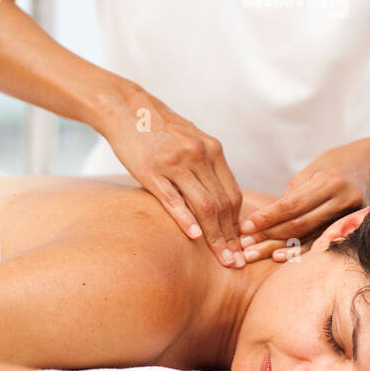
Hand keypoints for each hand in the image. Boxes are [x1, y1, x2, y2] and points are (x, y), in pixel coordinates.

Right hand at [97, 87, 245, 267]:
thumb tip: (222, 198)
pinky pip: (173, 199)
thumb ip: (208, 165)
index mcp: (212, 150)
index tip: (243, 245)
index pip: (233, 194)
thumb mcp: (192, 140)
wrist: (126, 108)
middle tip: (237, 262)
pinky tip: (195, 237)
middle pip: (223, 204)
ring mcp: (176, 163)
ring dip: (215, 236)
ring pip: (204, 206)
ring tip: (222, 259)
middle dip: (231, 237)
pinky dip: (186, 220)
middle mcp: (199, 155)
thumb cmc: (160, 129)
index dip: (239, 223)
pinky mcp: (152, 171)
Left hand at [239, 136, 369, 255]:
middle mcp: (343, 200)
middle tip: (243, 248)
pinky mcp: (354, 227)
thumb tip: (268, 217)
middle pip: (300, 225)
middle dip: (268, 237)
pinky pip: (323, 243)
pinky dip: (301, 252)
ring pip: (310, 238)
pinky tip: (280, 258)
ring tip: (254, 256)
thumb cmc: (339, 162)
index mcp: (330, 181)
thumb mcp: (315, 167)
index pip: (292, 205)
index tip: (245, 227)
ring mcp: (352, 216)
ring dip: (279, 248)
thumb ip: (294, 192)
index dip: (267, 218)